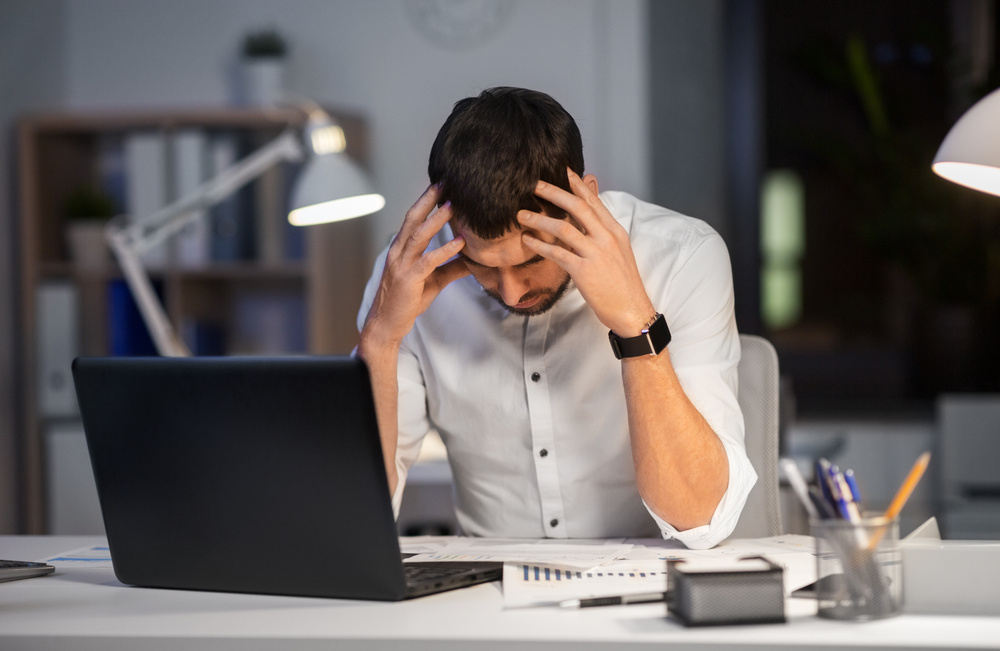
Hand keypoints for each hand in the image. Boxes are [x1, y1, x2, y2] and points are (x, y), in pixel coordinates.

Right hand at [362, 185, 469, 349]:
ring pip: (419, 236)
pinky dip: (445, 250)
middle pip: (413, 219)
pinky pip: (428, 261)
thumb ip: (452, 268)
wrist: (387, 325)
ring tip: (454, 205)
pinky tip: (460, 242)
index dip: (426, 201)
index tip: (442, 184)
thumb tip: (474, 259)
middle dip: (428, 199)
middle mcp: (398, 252)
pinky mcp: (409, 280)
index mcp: (401, 249)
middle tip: (445, 181)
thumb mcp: (434, 281)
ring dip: (437, 219)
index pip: (413, 218)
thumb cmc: (407, 301)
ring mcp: (402, 265)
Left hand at [517, 169, 653, 335]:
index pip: (594, 201)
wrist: (632, 310)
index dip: (577, 184)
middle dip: (554, 193)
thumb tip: (590, 217)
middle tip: (534, 184)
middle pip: (578, 207)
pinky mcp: (584, 271)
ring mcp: (596, 254)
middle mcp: (606, 238)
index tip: (562, 170)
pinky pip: (557, 253)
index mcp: (615, 231)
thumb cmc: (623, 283)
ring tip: (521, 215)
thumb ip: (603, 231)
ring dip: (540, 220)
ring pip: (564, 228)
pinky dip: (540, 245)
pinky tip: (527, 240)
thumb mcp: (618, 251)